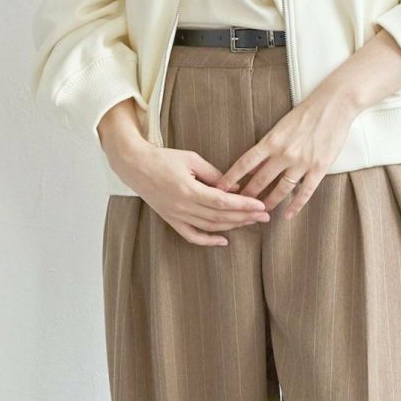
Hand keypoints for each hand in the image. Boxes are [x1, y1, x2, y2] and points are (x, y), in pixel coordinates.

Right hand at [98, 97, 268, 246]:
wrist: (135, 166)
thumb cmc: (164, 158)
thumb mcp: (191, 159)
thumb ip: (214, 174)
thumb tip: (234, 186)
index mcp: (188, 190)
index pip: (222, 202)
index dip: (243, 205)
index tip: (261, 205)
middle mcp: (183, 207)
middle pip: (220, 217)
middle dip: (245, 217)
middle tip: (264, 215)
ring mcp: (176, 216)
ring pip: (210, 227)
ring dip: (233, 226)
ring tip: (251, 222)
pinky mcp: (171, 220)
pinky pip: (192, 236)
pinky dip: (208, 241)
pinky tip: (224, 241)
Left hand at [217, 29, 400, 216]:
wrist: (334, 104)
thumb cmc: (306, 113)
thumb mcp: (281, 126)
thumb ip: (268, 146)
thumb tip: (252, 165)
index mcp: (272, 140)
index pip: (245, 163)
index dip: (231, 178)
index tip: (219, 189)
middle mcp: (284, 153)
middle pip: (260, 180)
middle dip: (247, 195)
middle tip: (236, 207)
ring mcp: (302, 162)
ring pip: (281, 189)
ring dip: (269, 202)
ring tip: (261, 212)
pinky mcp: (319, 168)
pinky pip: (305, 191)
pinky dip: (296, 205)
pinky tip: (288, 215)